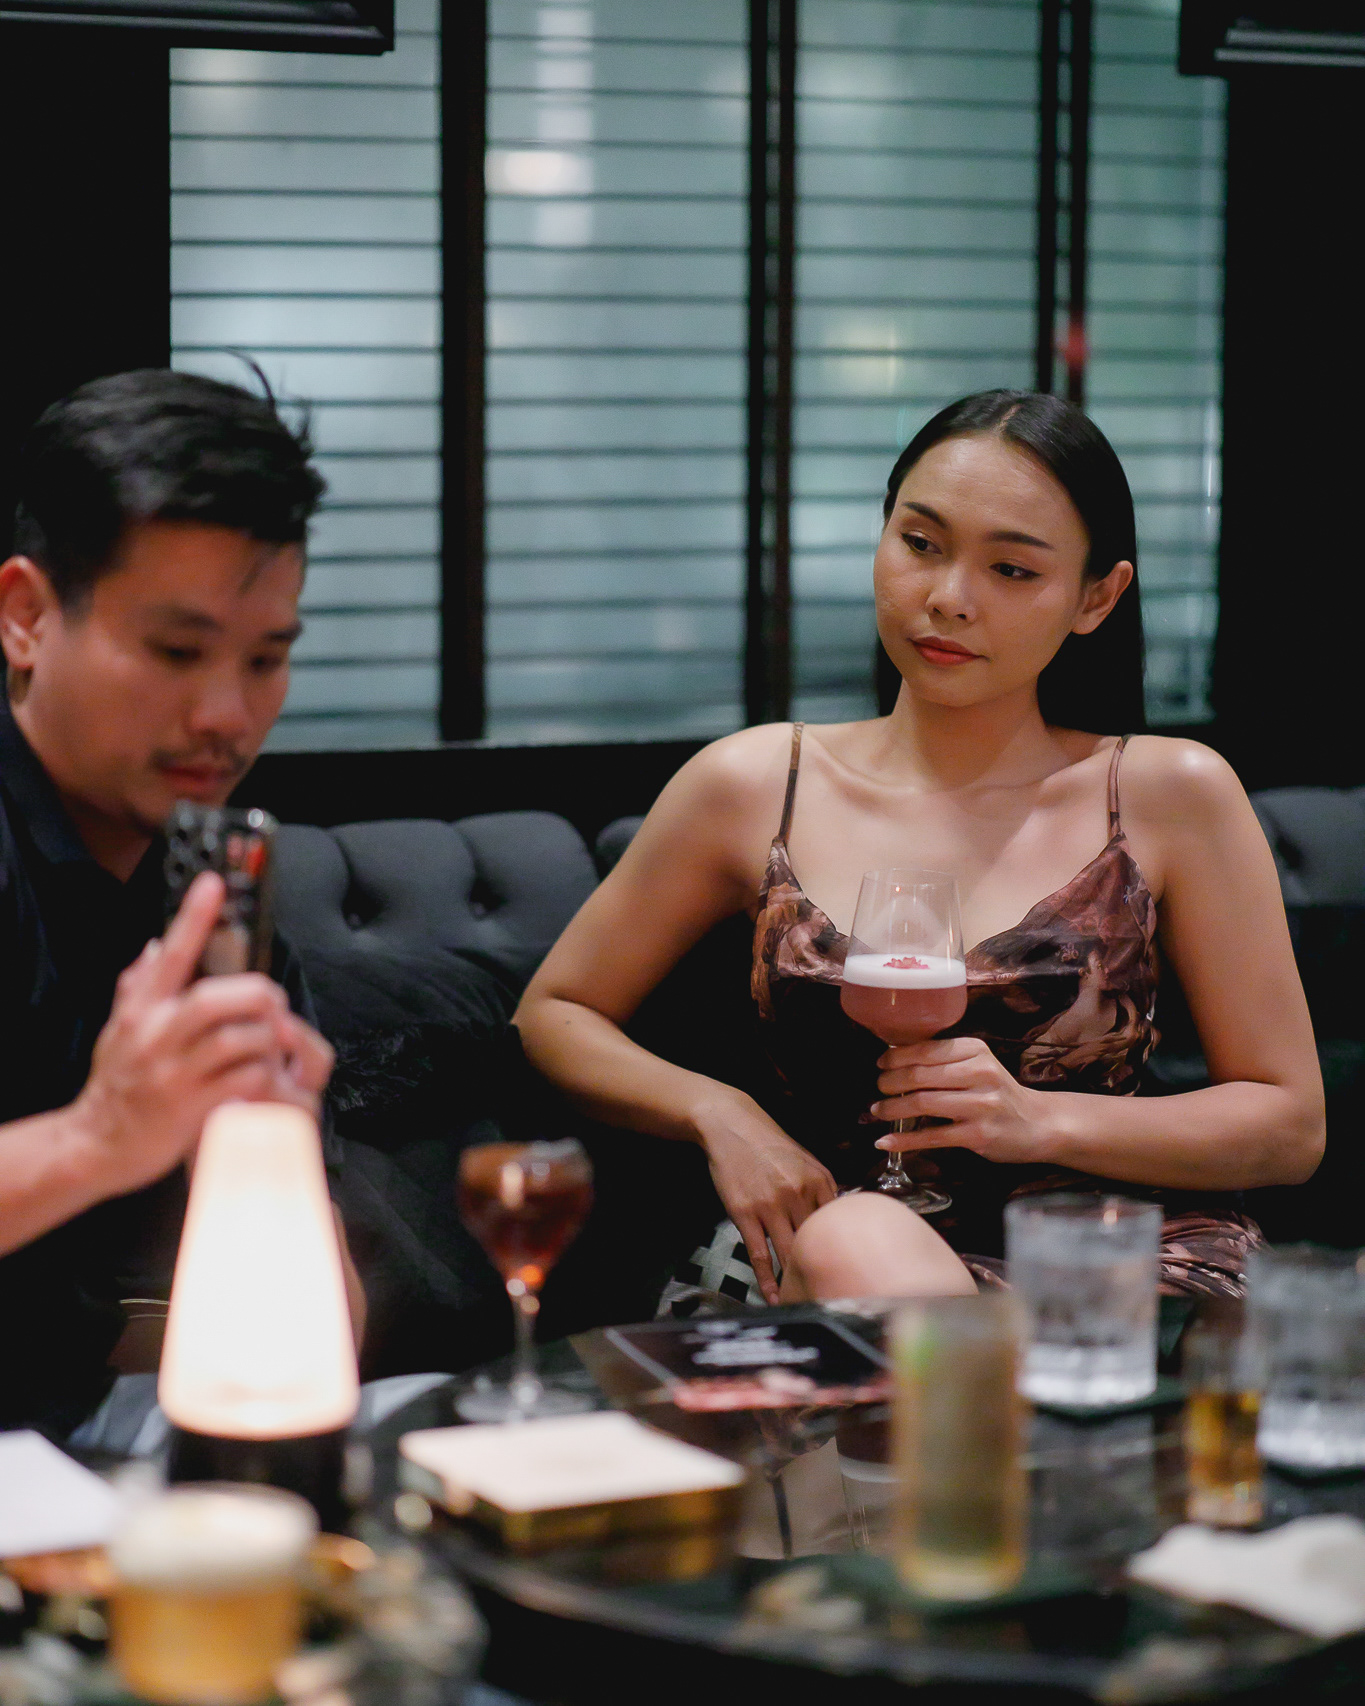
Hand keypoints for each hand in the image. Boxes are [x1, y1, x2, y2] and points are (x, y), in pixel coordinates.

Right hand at [73, 872, 332, 1196]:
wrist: (98, 1144)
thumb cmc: (117, 1082)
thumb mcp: (117, 1028)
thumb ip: (138, 986)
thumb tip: (155, 946)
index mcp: (139, 1010)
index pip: (169, 954)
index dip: (193, 917)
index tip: (214, 884)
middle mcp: (154, 1037)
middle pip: (216, 998)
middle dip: (256, 993)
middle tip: (273, 1000)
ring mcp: (174, 1074)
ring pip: (238, 1039)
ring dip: (266, 1037)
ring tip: (271, 1042)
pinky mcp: (193, 1108)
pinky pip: (244, 1079)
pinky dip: (264, 1072)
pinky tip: (264, 1074)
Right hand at [692, 1091, 837, 1302]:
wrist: (732, 1126)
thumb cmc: (771, 1146)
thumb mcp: (807, 1161)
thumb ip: (825, 1190)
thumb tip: (841, 1219)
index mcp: (819, 1181)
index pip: (837, 1225)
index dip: (843, 1251)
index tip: (849, 1274)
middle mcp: (797, 1194)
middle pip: (815, 1242)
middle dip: (823, 1270)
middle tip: (830, 1296)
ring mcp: (770, 1205)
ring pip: (788, 1253)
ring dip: (796, 1280)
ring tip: (804, 1302)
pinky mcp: (745, 1213)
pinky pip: (759, 1254)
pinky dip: (767, 1280)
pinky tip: (774, 1296)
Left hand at [873, 1036, 1053, 1164]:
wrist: (1038, 1124)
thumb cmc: (999, 1092)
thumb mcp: (979, 1065)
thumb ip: (945, 1060)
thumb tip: (895, 1057)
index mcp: (976, 1051)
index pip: (926, 1049)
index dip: (896, 1057)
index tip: (881, 1063)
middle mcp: (981, 1073)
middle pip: (919, 1075)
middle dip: (890, 1082)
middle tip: (878, 1088)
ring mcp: (981, 1105)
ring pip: (922, 1102)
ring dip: (892, 1108)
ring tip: (878, 1111)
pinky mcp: (978, 1135)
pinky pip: (931, 1137)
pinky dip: (903, 1140)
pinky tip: (885, 1141)